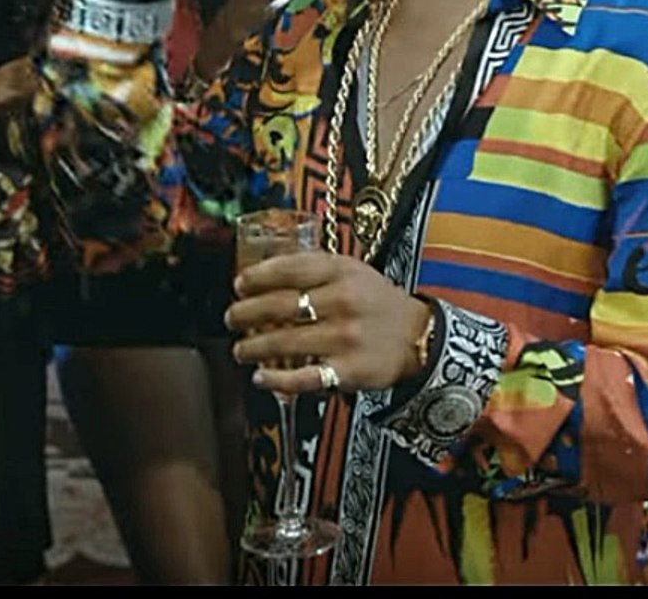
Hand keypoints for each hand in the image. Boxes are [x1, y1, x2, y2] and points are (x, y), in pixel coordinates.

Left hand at [227, 251, 434, 394]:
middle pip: (281, 305)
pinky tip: (260, 377)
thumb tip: (261, 271)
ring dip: (254, 347)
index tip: (238, 285)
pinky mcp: (348, 370)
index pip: (290, 269)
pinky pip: (305, 377)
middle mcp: (343, 302)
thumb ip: (313, 267)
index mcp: (342, 272)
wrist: (416, 336)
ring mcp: (345, 337)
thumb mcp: (352, 270)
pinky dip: (277, 380)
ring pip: (286, 342)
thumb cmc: (375, 301)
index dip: (257, 277)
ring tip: (240, 349)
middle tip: (231, 318)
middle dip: (247, 313)